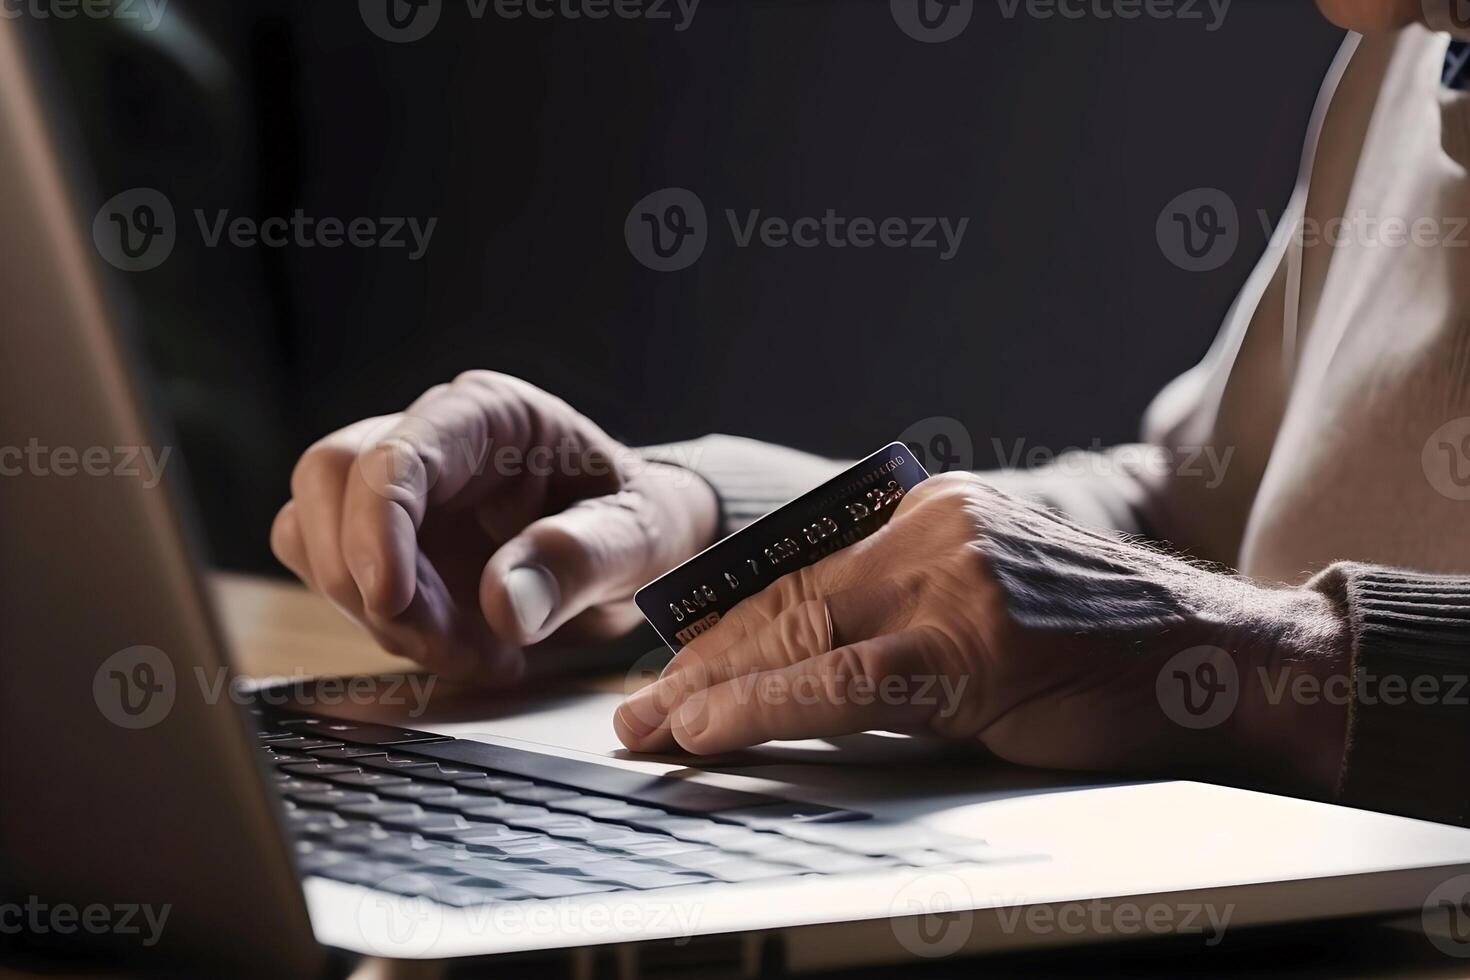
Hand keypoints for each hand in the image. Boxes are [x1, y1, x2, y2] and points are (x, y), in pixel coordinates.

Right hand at [270, 371, 717, 683]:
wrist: (637, 550)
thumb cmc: (641, 523)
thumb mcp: (641, 539)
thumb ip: (581, 561)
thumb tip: (506, 604)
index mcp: (488, 415)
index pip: (395, 452)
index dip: (377, 525)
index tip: (392, 600)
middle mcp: (428, 438)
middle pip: (327, 480)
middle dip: (368, 579)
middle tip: (451, 646)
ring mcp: (395, 490)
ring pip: (312, 534)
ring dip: (378, 614)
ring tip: (479, 651)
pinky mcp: (381, 541)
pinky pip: (332, 579)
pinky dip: (385, 629)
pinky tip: (460, 648)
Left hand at [615, 473, 1351, 795]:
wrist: (1228, 658)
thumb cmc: (1110, 644)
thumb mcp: (994, 603)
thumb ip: (910, 610)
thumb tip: (812, 660)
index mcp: (930, 511)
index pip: (800, 569)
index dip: (727, 623)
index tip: (675, 663)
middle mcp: (932, 527)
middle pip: (784, 598)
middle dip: (700, 660)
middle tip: (636, 708)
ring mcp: (953, 579)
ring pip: (797, 634)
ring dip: (710, 687)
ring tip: (650, 729)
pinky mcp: (974, 644)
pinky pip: (843, 681)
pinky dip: (765, 708)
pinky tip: (707, 730)